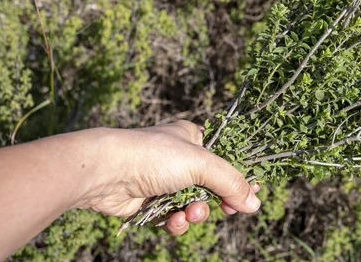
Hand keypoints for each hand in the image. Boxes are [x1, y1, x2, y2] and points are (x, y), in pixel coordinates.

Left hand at [77, 120, 260, 234]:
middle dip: (216, 200)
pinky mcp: (151, 202)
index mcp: (193, 138)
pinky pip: (174, 217)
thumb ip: (231, 182)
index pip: (226, 157)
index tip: (252, 191)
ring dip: (196, 213)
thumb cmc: (154, 156)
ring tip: (190, 213)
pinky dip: (177, 222)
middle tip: (226, 209)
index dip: (239, 176)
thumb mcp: (201, 164)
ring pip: (194, 204)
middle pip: (212, 185)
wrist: (105, 172)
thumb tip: (255, 203)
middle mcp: (180, 158)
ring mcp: (164, 181)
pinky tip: (174, 221)